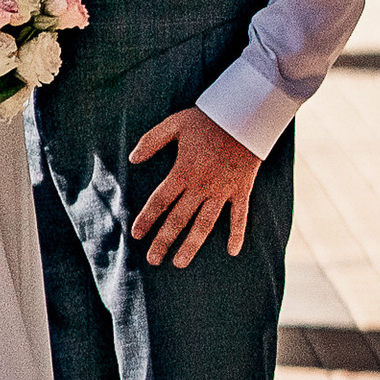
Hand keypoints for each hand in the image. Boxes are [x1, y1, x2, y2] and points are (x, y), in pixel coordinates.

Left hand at [129, 107, 261, 265]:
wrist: (246, 115)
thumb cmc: (208, 119)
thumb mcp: (175, 123)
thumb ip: (152, 140)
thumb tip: (132, 158)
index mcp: (183, 172)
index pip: (160, 202)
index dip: (146, 219)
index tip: (136, 235)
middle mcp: (201, 186)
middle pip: (179, 219)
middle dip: (164, 241)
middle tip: (153, 260)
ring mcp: (222, 191)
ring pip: (205, 225)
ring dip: (191, 246)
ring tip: (179, 263)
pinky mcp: (241, 190)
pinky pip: (239, 217)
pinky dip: (236, 234)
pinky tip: (232, 252)